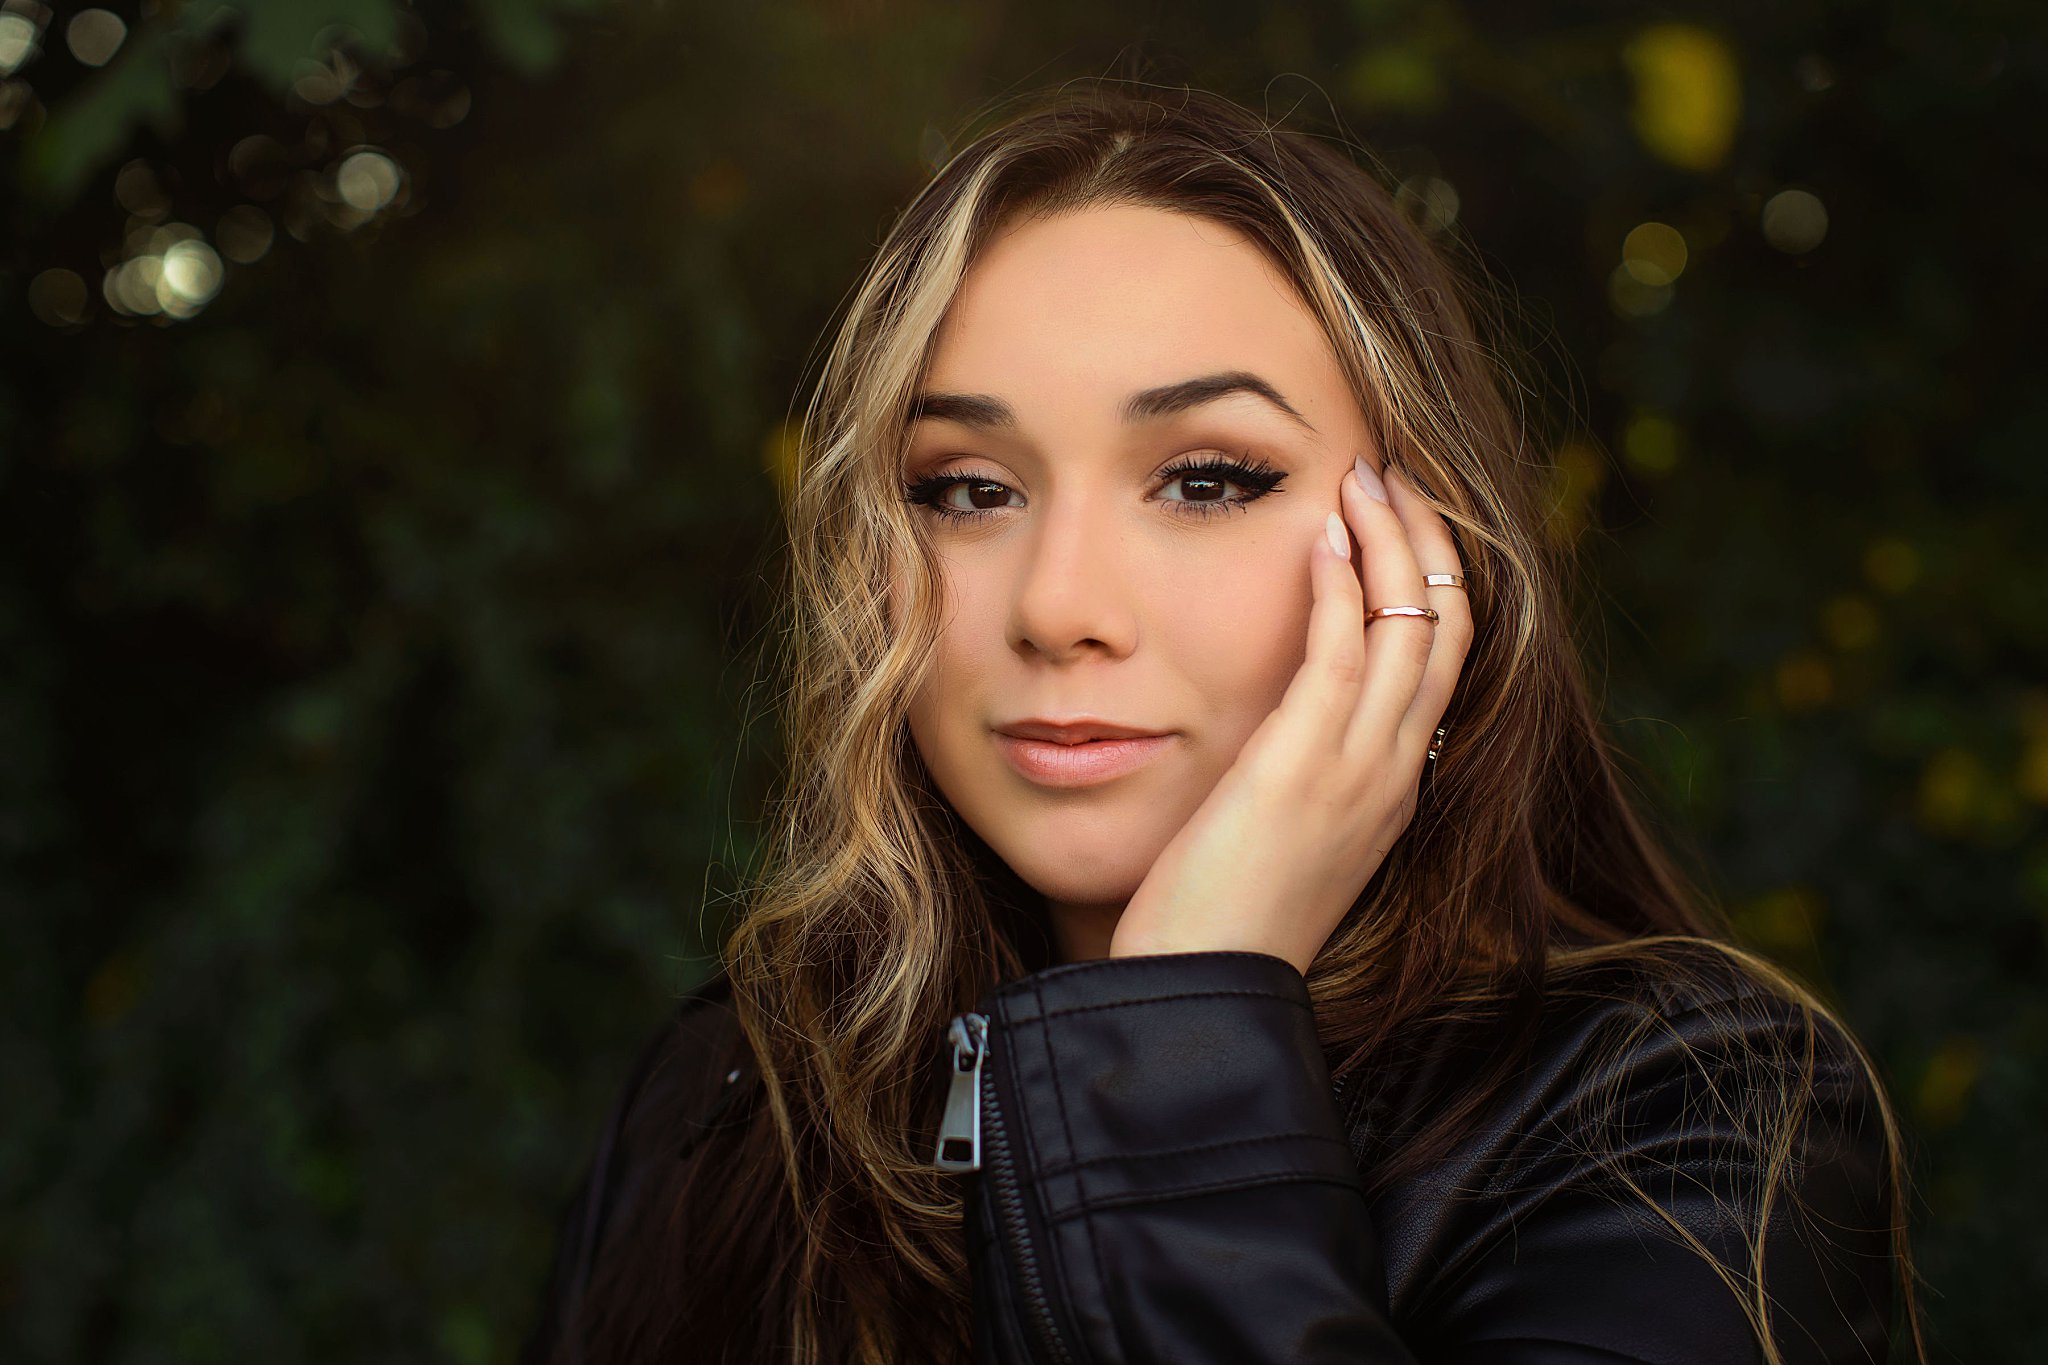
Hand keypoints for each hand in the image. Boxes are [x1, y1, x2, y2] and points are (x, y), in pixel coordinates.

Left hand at [1109, 454, 1472, 976]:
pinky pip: (1348, 656)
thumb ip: (1291, 776)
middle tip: (1391, 476)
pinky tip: (1321, 538)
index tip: (1396, 524)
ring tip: (1362, 478)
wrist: (1201, 998)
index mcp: (1393, 790)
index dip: (1430, 583)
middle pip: (1449, 629)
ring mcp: (1359, 773)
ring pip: (1415, 627)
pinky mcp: (1303, 770)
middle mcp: (1395, 775)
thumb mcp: (1274, 838)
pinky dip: (1344, 588)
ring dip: (1392, 541)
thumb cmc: (1217, 924)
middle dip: (1427, 543)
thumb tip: (1268, 729)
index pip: (1442, 663)